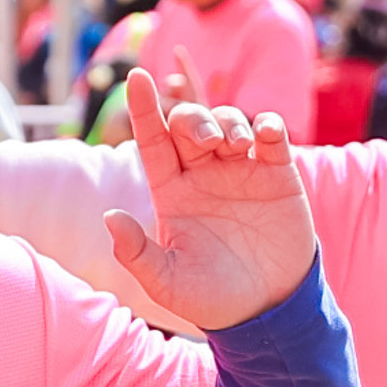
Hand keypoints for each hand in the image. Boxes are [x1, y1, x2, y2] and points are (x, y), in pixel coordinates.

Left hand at [101, 69, 317, 331]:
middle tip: (206, 141)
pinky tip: (264, 134)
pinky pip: (272, 134)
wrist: (268, 309)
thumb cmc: (212, 297)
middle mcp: (203, 174)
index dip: (143, 109)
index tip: (136, 77)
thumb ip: (137, 254)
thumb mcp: (168, 283)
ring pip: (229, 122)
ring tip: (236, 145)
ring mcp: (241, 170)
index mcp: (171, 191)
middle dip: (193, 118)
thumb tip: (108, 217)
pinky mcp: (277, 173)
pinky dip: (267, 125)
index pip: (152, 141)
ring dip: (229, 123)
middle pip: (189, 124)